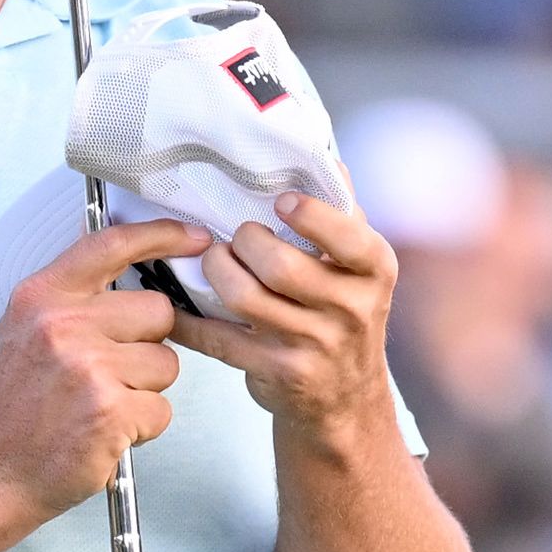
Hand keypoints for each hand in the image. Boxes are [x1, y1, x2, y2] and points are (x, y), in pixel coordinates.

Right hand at [0, 220, 211, 517]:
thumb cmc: (14, 405)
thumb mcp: (24, 329)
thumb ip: (71, 295)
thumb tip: (126, 264)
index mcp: (41, 296)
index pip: (112, 245)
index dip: (162, 236)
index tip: (195, 238)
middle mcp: (63, 325)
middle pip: (158, 311)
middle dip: (149, 342)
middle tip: (111, 370)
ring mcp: (88, 368)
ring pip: (167, 363)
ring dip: (146, 388)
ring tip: (104, 403)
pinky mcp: (109, 412)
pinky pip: (162, 409)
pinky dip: (143, 427)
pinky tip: (107, 431)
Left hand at [167, 192, 398, 449]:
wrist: (346, 399)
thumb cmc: (343, 312)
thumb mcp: (360, 265)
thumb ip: (342, 212)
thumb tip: (322, 153)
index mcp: (374, 271)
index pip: (349, 238)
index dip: (311, 216)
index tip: (281, 201)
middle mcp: (350, 309)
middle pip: (280, 265)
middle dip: (245, 242)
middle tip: (237, 237)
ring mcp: (314, 345)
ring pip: (245, 298)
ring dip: (216, 270)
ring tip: (215, 260)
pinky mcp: (277, 373)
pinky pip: (218, 338)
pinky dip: (188, 319)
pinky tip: (176, 303)